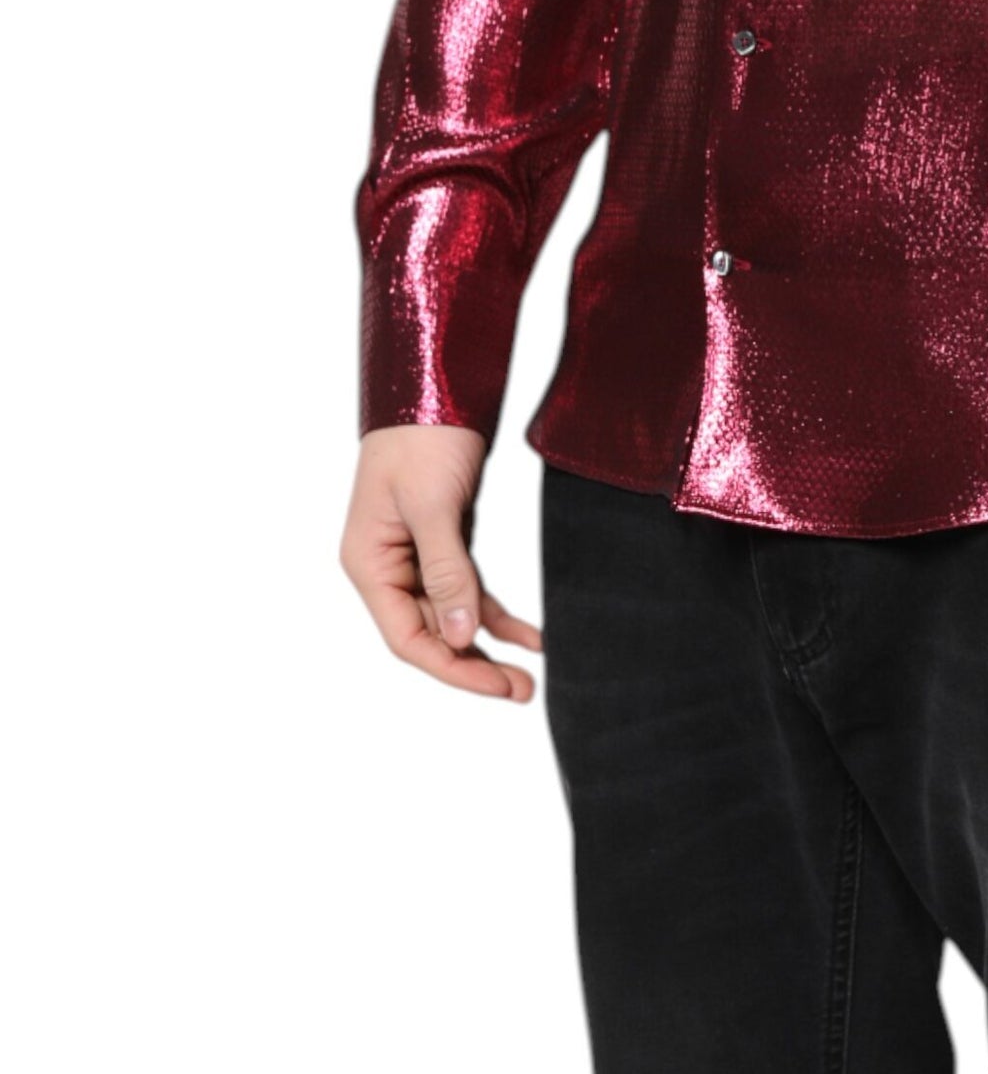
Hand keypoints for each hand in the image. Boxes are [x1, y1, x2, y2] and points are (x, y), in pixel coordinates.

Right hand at [340, 424, 542, 700]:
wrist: (441, 383)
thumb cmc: (422, 436)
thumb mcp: (433, 505)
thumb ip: (447, 571)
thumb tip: (462, 634)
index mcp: (369, 563)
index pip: (407, 636)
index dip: (452, 666)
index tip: (496, 684)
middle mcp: (388, 566)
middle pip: (431, 633)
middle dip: (475, 663)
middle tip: (522, 690)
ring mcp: (417, 554)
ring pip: (453, 614)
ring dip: (489, 642)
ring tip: (531, 674)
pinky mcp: (446, 537)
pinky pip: (469, 586)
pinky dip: (496, 610)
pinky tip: (529, 634)